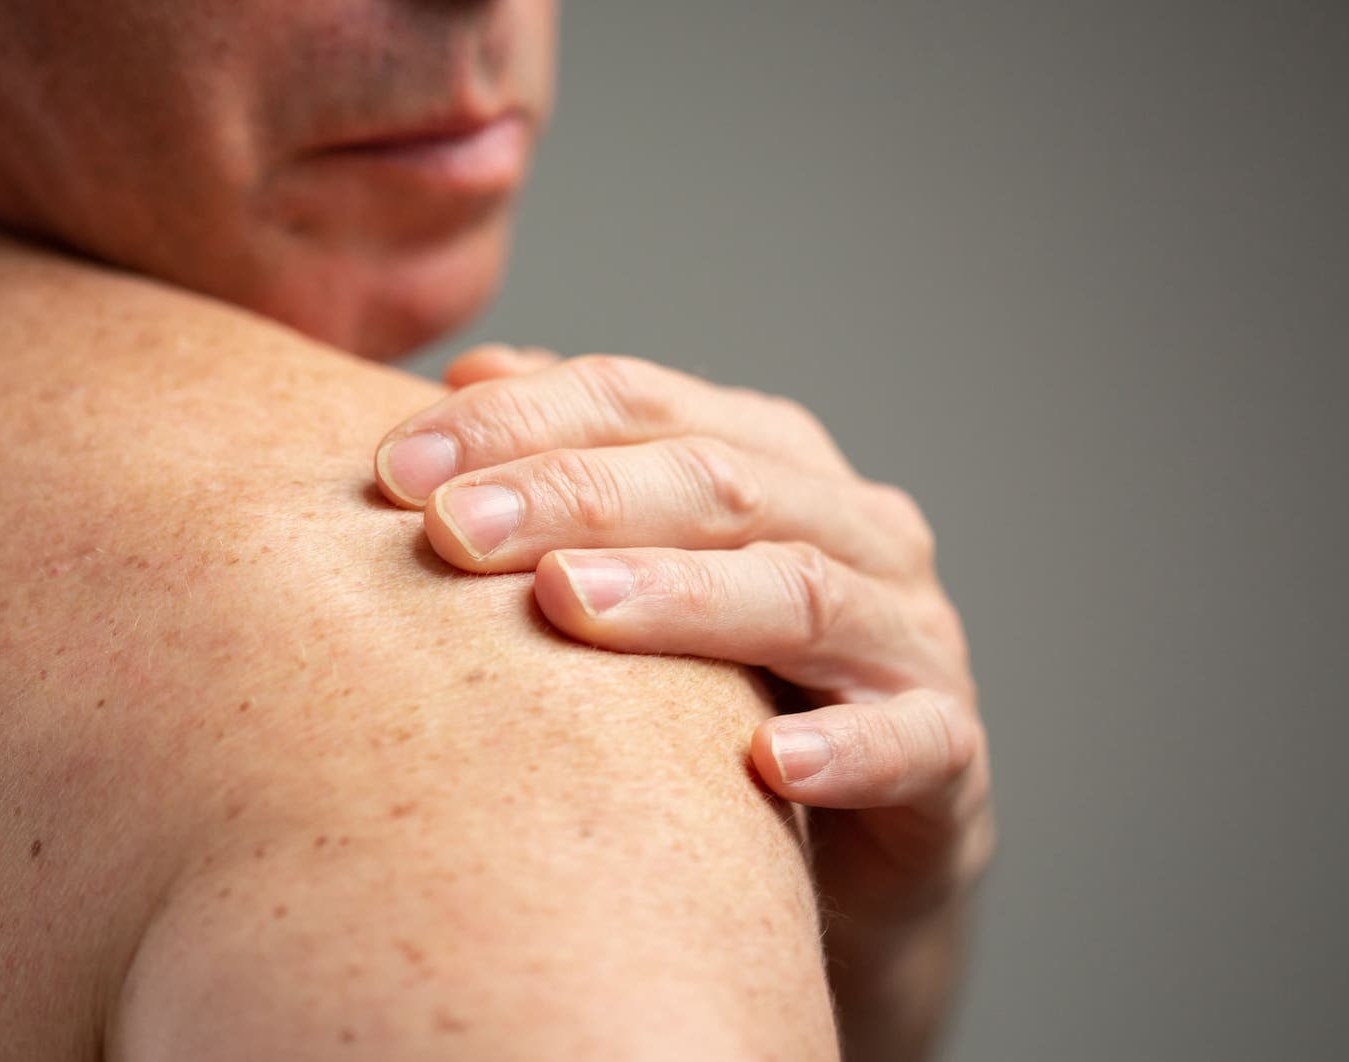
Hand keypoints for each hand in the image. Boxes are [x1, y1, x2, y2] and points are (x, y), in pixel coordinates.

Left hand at [374, 344, 991, 1051]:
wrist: (849, 852)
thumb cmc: (723, 693)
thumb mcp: (647, 570)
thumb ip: (578, 469)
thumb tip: (469, 375)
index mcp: (775, 464)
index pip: (644, 404)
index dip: (520, 420)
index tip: (397, 467)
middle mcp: (854, 529)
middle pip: (716, 481)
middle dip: (575, 495)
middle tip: (452, 531)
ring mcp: (911, 636)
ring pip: (801, 591)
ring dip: (680, 597)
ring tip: (568, 605)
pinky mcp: (952, 755)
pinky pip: (912, 741)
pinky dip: (845, 750)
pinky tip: (764, 765)